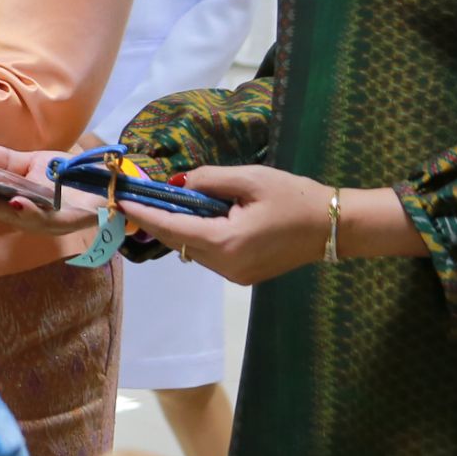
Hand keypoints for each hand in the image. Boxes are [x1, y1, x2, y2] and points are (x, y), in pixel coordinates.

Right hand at [0, 145, 107, 236]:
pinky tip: (14, 202)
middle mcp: (25, 217)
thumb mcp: (33, 164)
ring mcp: (43, 221)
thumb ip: (4, 161)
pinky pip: (43, 218)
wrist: (107, 185)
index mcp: (14, 203)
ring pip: (12, 215)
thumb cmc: (68, 176)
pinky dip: (27, 211)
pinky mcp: (64, 222)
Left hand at [129, 165, 332, 285]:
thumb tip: (179, 183)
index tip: (122, 202)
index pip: (173, 228)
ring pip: (193, 251)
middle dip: (159, 220)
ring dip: (181, 229)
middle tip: (139, 198)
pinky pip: (210, 256)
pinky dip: (199, 237)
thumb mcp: (250, 178)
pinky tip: (201, 218)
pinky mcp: (243, 277)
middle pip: (179, 242)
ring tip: (172, 203)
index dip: (146, 215)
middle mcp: (225, 266)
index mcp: (225, 242)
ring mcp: (235, 276)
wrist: (333, 226)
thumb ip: (209, 180)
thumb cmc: (294, 197)